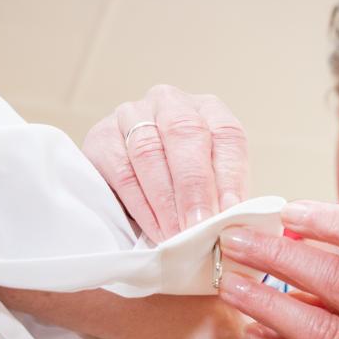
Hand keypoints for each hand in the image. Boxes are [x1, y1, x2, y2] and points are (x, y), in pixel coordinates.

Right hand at [82, 84, 248, 241]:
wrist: (134, 186)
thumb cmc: (182, 187)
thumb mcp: (211, 187)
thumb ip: (224, 200)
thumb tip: (237, 222)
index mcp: (209, 110)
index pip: (227, 135)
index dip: (230, 176)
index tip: (230, 213)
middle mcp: (171, 103)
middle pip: (186, 134)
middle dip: (194, 187)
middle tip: (198, 226)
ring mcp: (132, 114)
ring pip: (149, 151)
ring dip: (165, 200)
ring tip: (177, 235)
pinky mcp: (101, 136)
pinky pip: (121, 169)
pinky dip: (140, 204)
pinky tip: (153, 227)